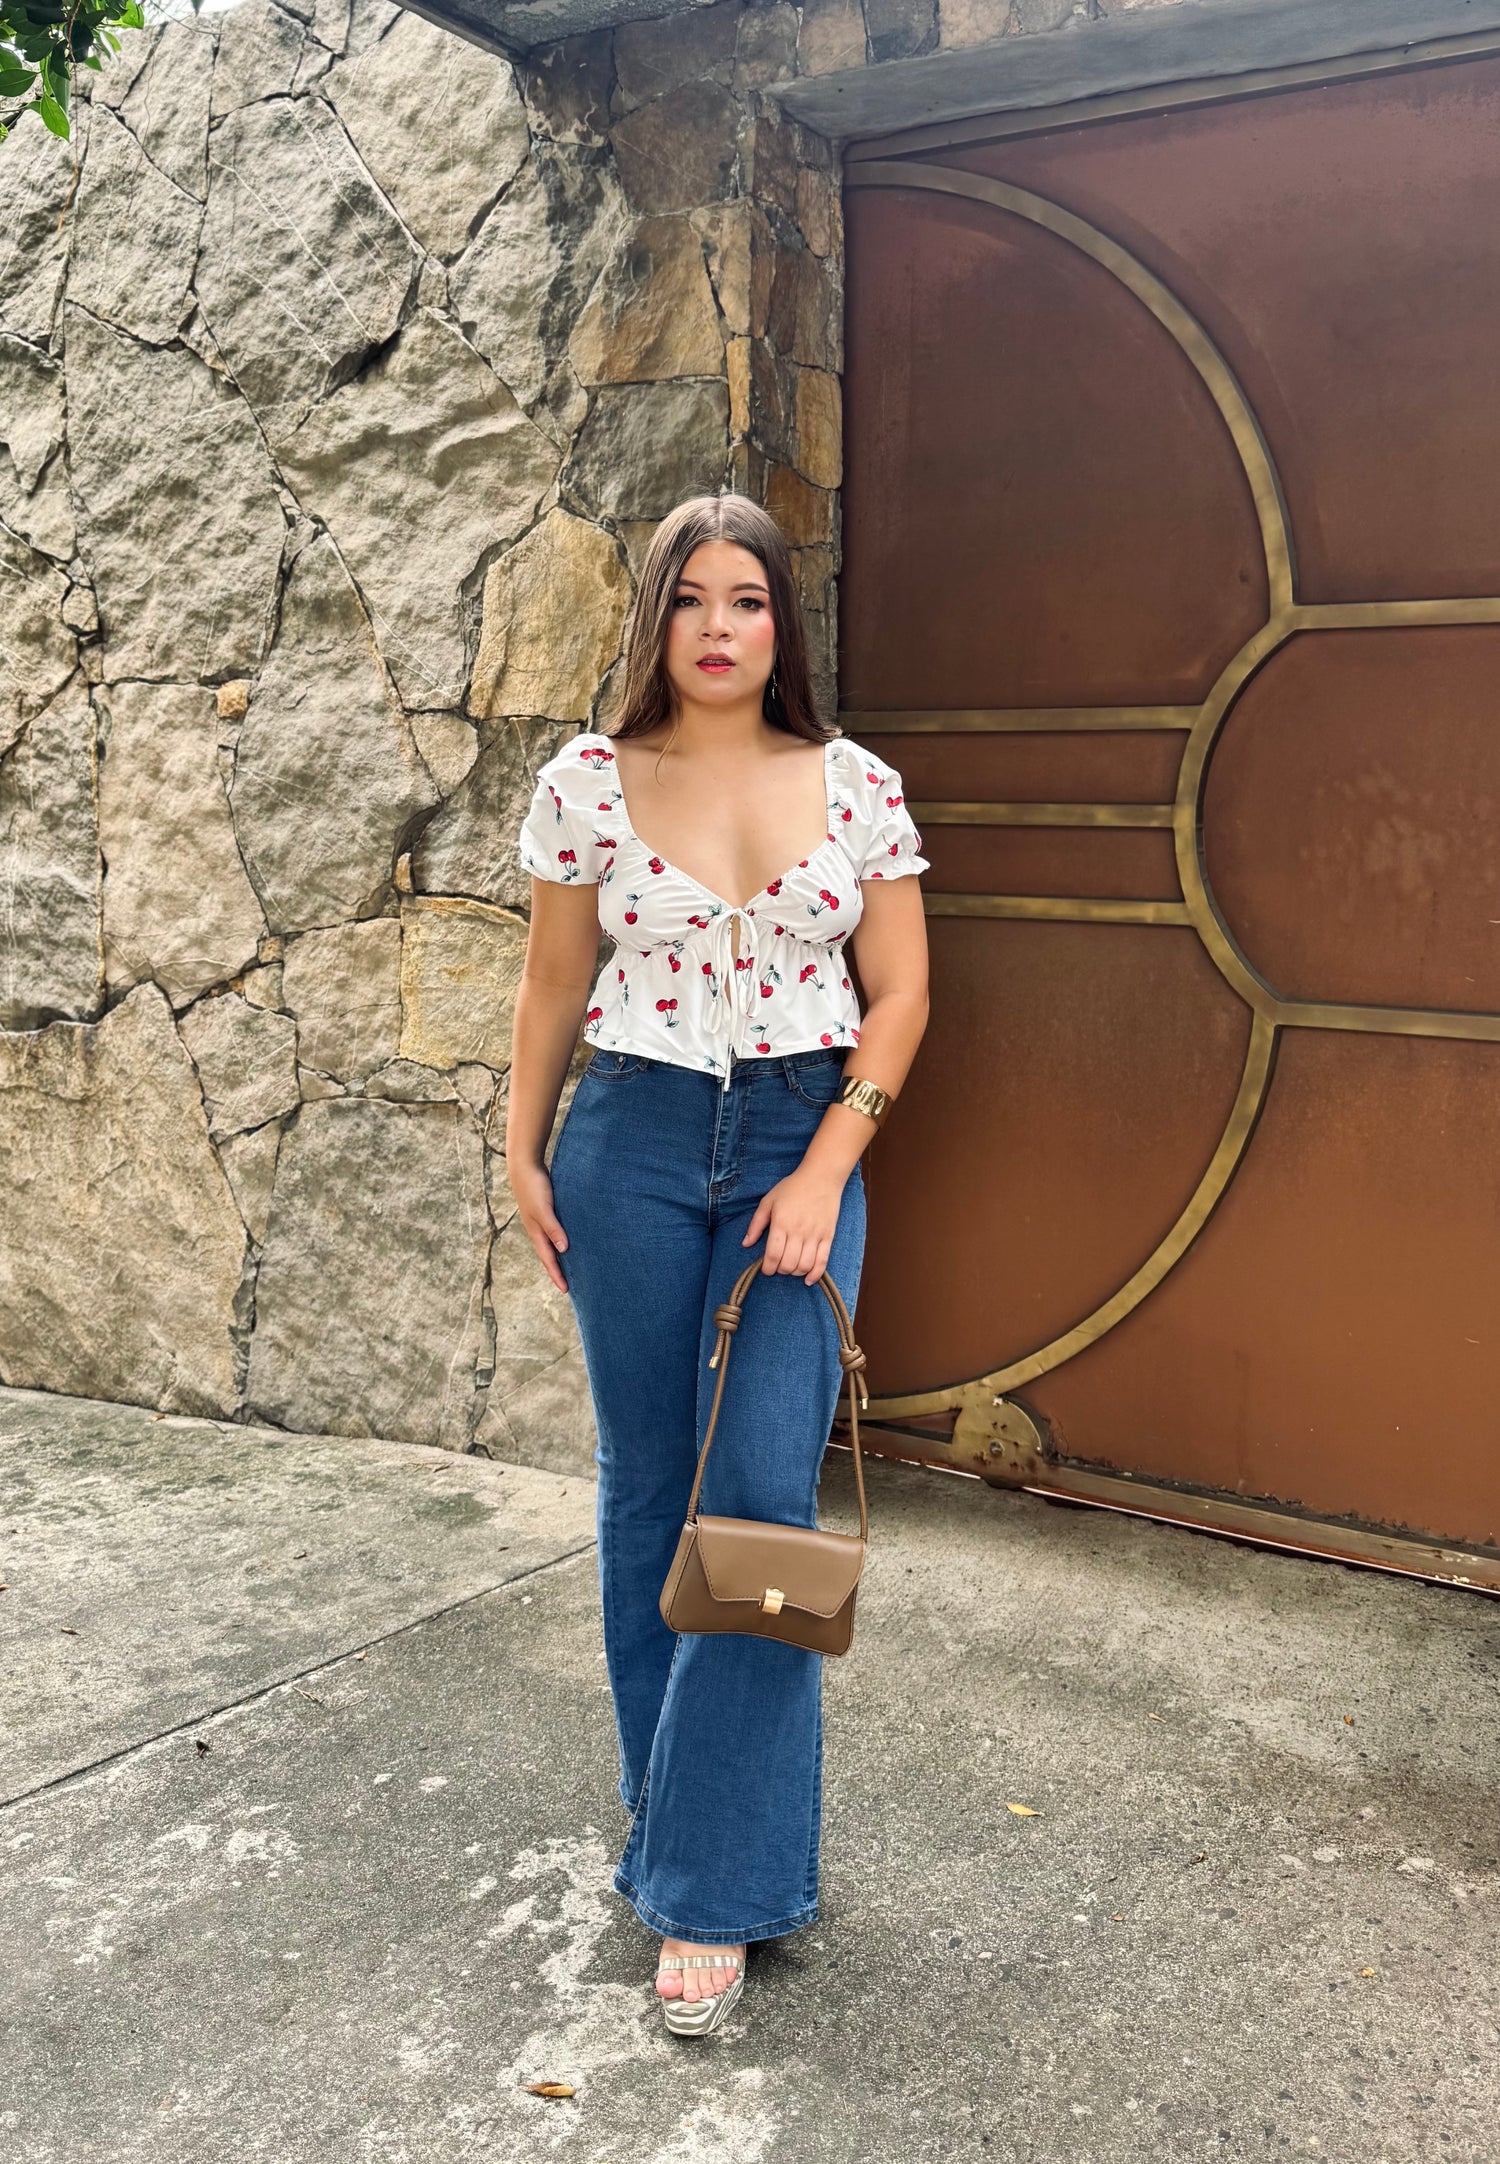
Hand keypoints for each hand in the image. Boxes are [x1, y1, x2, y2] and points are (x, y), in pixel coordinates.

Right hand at [510, 1159, 568, 1292]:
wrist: (524, 1165)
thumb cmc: (534, 1186)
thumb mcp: (544, 1209)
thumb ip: (553, 1228)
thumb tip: (563, 1250)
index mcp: (536, 1232)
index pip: (548, 1259)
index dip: (557, 1274)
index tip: (566, 1290)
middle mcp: (537, 1229)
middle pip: (548, 1255)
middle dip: (557, 1270)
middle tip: (568, 1285)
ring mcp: (539, 1219)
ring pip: (550, 1243)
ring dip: (558, 1256)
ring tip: (569, 1266)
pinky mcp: (544, 1210)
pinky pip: (553, 1231)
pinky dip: (559, 1240)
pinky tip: (566, 1239)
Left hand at [742, 1167, 843, 1284]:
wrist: (821, 1177)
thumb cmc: (792, 1188)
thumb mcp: (768, 1201)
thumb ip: (756, 1224)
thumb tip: (746, 1244)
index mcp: (781, 1223)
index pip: (773, 1255)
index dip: (767, 1268)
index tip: (766, 1268)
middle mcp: (798, 1231)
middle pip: (788, 1264)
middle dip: (780, 1271)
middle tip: (778, 1265)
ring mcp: (815, 1235)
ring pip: (804, 1266)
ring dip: (795, 1273)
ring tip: (791, 1267)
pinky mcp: (828, 1236)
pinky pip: (822, 1262)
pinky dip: (815, 1275)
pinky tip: (808, 1279)